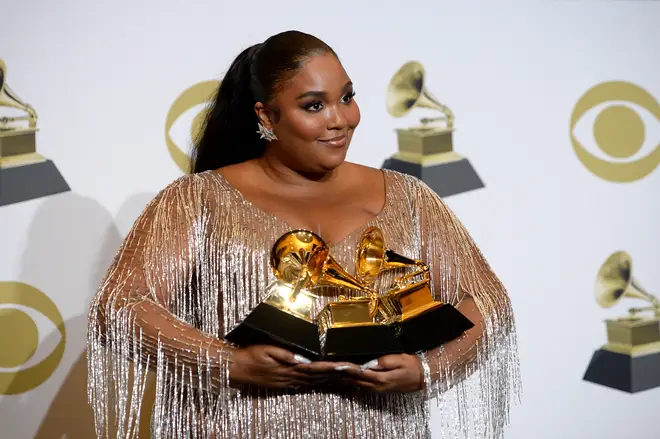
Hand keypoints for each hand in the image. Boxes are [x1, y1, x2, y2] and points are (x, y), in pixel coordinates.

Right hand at [228, 345, 344, 389]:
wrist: (238, 368)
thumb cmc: (252, 355)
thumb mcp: (267, 349)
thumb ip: (285, 353)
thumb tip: (301, 357)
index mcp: (290, 367)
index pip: (315, 367)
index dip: (331, 367)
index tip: (345, 365)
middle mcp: (292, 376)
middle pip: (318, 376)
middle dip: (336, 375)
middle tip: (352, 372)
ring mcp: (288, 382)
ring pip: (314, 382)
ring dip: (329, 379)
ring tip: (344, 377)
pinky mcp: (284, 383)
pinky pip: (305, 385)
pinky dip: (317, 383)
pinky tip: (324, 382)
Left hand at [338, 354, 423, 393]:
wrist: (422, 377)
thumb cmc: (412, 365)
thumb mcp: (399, 359)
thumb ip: (383, 361)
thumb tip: (369, 363)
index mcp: (381, 379)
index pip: (360, 372)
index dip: (347, 368)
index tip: (336, 365)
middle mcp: (377, 386)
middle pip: (355, 380)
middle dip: (342, 374)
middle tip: (330, 368)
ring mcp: (378, 389)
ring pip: (357, 384)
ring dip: (345, 378)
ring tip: (333, 372)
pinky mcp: (379, 389)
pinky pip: (362, 385)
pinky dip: (353, 381)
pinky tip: (346, 377)